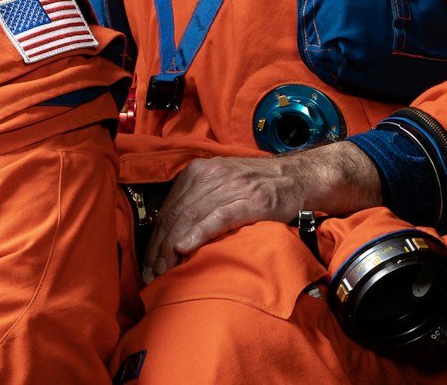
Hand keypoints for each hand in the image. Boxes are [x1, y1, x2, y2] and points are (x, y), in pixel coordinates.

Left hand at [141, 142, 381, 283]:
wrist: (299, 177)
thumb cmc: (259, 186)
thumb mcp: (222, 185)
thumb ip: (199, 201)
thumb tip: (172, 232)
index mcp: (198, 172)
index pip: (168, 209)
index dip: (154, 237)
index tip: (147, 262)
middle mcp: (209, 176)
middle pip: (175, 215)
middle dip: (159, 248)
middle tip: (151, 274)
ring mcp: (229, 187)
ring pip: (191, 217)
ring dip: (172, 247)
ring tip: (164, 270)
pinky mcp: (249, 200)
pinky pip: (217, 217)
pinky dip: (198, 232)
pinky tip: (184, 247)